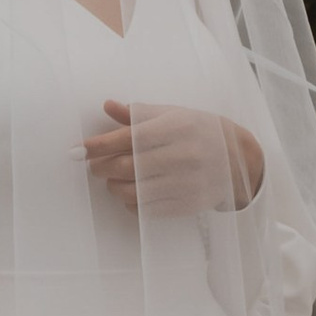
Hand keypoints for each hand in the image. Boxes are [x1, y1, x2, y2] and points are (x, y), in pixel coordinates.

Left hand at [82, 98, 264, 215]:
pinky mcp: (186, 204)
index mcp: (177, 128)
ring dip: (113, 186)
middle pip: (126, 167)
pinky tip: (132, 192)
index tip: (79, 150)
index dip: (100, 145)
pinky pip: (146, 209)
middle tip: (94, 165)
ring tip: (112, 179)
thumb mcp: (172, 115)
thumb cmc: (198, 131)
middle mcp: (182, 155)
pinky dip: (130, 202)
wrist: (237, 159)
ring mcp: (186, 183)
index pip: (129, 137)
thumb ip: (138, 113)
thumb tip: (108, 105)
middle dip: (101, 167)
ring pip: (132, 191)